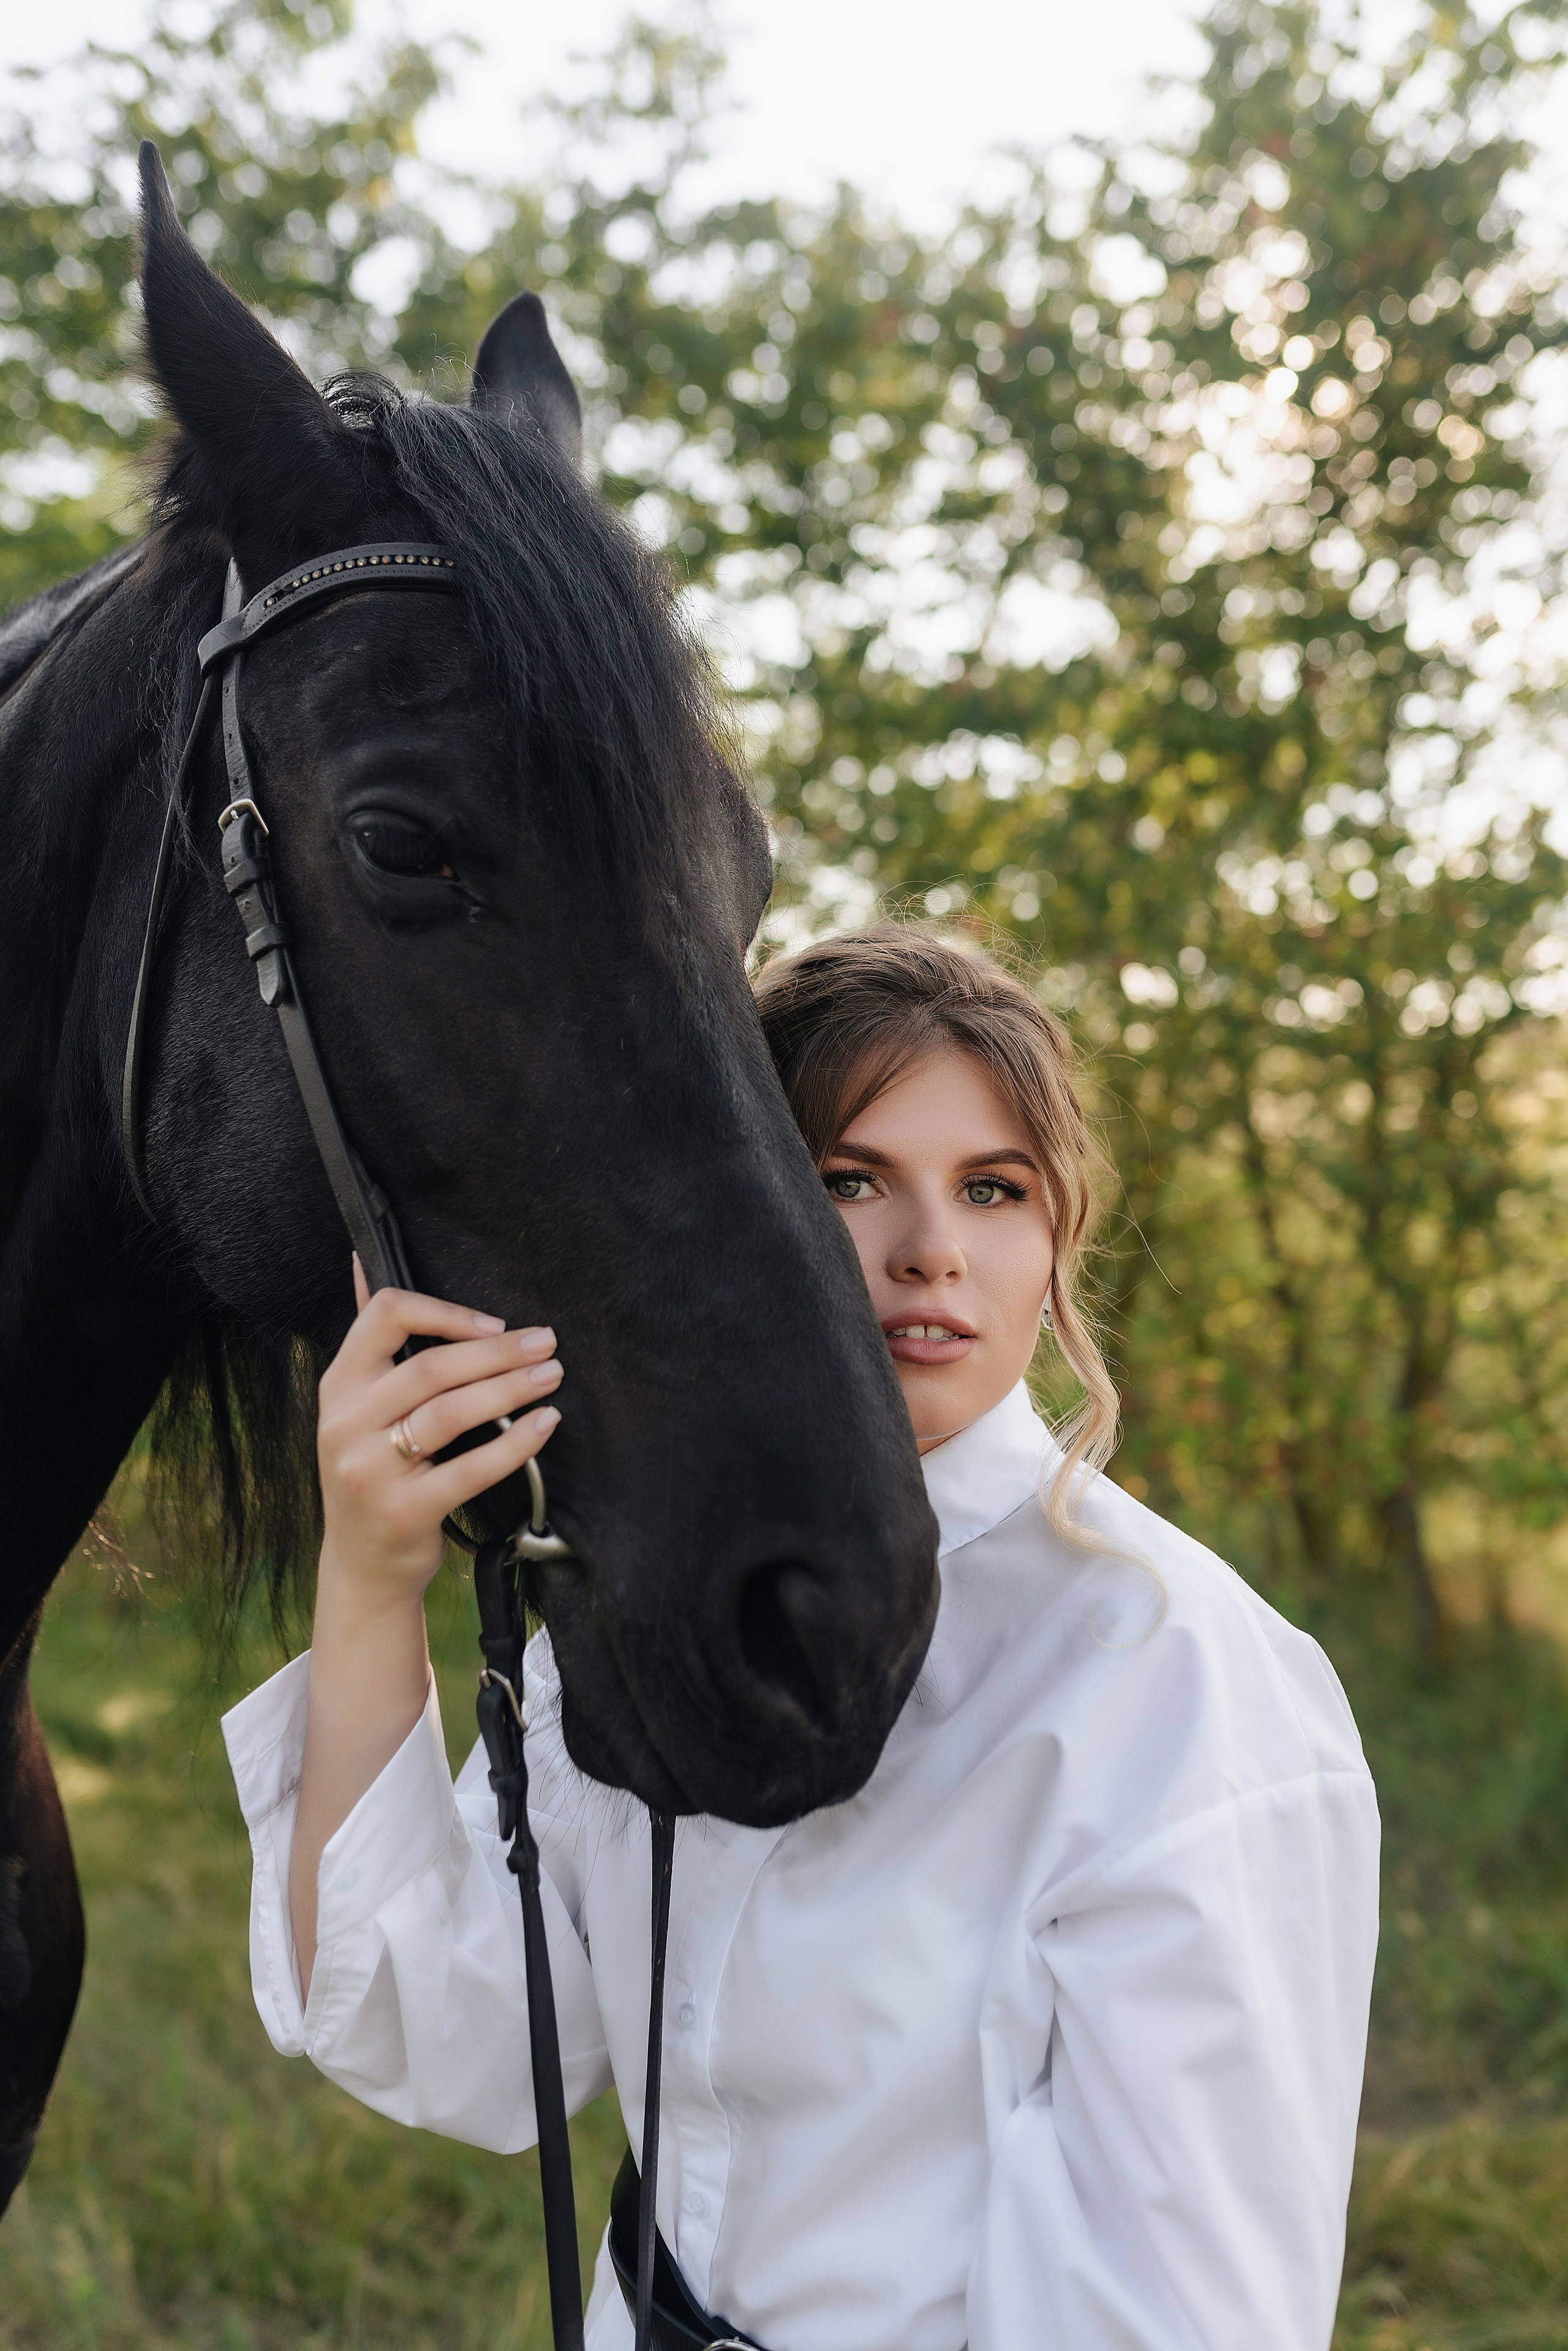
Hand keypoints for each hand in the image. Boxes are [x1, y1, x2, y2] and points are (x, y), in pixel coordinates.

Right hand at [315, 1256, 562, 1607]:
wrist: (362, 1564)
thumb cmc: (375, 1472)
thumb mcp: (359, 1408)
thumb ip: (373, 1343)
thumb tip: (363, 1262)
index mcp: (338, 1385)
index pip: (382, 1316)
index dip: (444, 1312)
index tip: (494, 1323)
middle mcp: (346, 1423)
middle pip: (432, 1366)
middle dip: (500, 1352)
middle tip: (547, 1343)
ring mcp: (370, 1470)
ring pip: (452, 1412)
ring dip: (513, 1388)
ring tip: (552, 1375)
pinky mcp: (402, 1511)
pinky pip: (470, 1468)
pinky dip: (515, 1443)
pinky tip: (545, 1425)